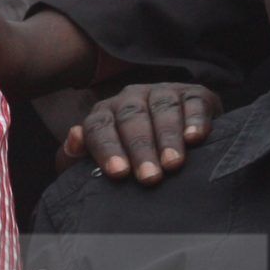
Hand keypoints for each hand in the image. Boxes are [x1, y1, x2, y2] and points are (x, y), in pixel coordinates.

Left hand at [60, 80, 220, 182]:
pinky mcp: (195, 93)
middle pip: (132, 117)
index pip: (99, 126)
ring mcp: (163, 92)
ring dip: (168, 136)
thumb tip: (74, 138)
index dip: (107, 148)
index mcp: (105, 113)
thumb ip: (77, 156)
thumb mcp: (101, 161)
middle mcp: (132, 97)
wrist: (175, 144)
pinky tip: (195, 138)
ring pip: (163, 108)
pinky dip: (195, 119)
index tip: (118, 173)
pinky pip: (194, 101)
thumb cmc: (131, 160)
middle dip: (140, 147)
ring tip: (173, 164)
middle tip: (149, 177)